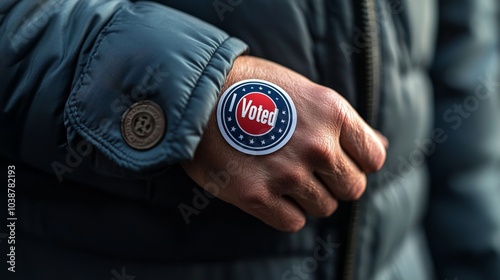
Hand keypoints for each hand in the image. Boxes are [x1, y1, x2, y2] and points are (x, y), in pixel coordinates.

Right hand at [181, 56, 386, 231]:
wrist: (198, 92)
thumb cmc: (253, 87)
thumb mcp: (305, 91)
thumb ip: (342, 123)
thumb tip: (379, 145)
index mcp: (333, 113)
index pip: (373, 158)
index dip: (359, 163)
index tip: (340, 162)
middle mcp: (317, 146)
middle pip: (352, 188)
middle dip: (334, 183)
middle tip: (309, 171)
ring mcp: (287, 173)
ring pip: (323, 207)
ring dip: (308, 197)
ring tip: (283, 176)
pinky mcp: (256, 195)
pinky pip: (293, 221)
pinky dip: (285, 211)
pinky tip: (269, 190)